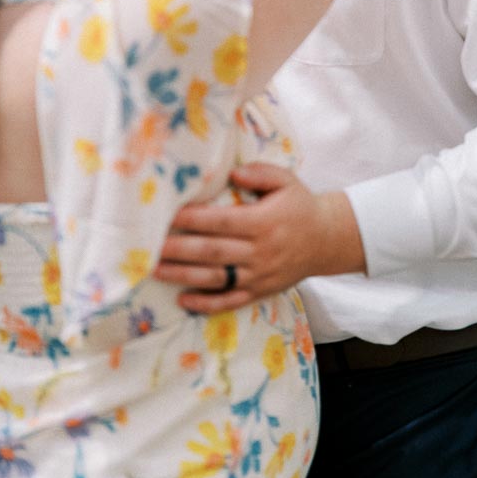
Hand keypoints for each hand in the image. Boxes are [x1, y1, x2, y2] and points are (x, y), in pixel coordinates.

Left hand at [153, 164, 365, 312]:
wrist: (328, 240)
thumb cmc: (299, 205)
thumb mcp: (286, 181)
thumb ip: (260, 173)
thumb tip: (233, 175)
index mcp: (264, 222)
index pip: (222, 222)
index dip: (193, 219)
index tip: (167, 216)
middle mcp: (260, 251)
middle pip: (212, 251)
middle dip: (178, 249)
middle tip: (148, 245)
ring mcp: (259, 275)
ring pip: (216, 278)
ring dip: (183, 275)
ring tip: (155, 269)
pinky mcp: (261, 292)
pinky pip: (231, 301)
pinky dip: (207, 304)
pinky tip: (184, 300)